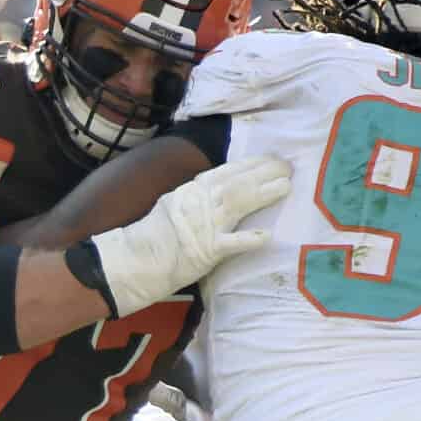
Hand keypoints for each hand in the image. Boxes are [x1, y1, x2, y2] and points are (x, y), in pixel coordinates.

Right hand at [85, 154, 290, 314]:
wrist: (132, 261)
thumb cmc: (152, 237)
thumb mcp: (173, 206)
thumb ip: (196, 198)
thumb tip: (218, 191)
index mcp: (191, 192)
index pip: (226, 172)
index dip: (251, 164)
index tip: (271, 159)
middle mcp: (199, 203)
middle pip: (237, 183)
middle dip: (264, 173)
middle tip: (288, 167)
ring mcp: (203, 226)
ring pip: (238, 203)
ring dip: (264, 194)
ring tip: (285, 187)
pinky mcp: (206, 250)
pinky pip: (231, 244)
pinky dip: (248, 239)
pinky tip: (266, 237)